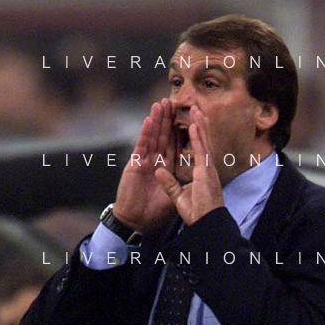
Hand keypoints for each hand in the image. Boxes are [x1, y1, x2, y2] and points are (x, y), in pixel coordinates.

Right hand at [111, 99, 176, 234]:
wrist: (136, 222)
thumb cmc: (153, 213)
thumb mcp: (173, 199)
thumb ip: (178, 185)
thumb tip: (189, 178)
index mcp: (166, 169)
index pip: (175, 145)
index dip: (181, 132)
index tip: (188, 117)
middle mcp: (156, 162)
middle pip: (164, 136)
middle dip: (168, 119)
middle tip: (172, 101)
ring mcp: (144, 162)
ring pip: (152, 137)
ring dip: (156, 120)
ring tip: (160, 104)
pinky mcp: (134, 166)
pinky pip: (141, 147)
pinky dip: (145, 133)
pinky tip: (149, 120)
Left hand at [154, 105, 224, 225]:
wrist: (206, 224)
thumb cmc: (197, 215)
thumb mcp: (178, 197)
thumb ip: (169, 183)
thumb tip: (159, 171)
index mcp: (201, 174)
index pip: (196, 150)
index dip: (193, 135)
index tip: (189, 122)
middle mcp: (206, 168)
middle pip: (201, 141)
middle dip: (198, 125)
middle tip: (196, 109)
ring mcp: (207, 169)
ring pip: (203, 142)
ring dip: (199, 124)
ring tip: (195, 109)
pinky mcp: (205, 173)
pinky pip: (201, 151)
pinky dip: (197, 137)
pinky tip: (193, 124)